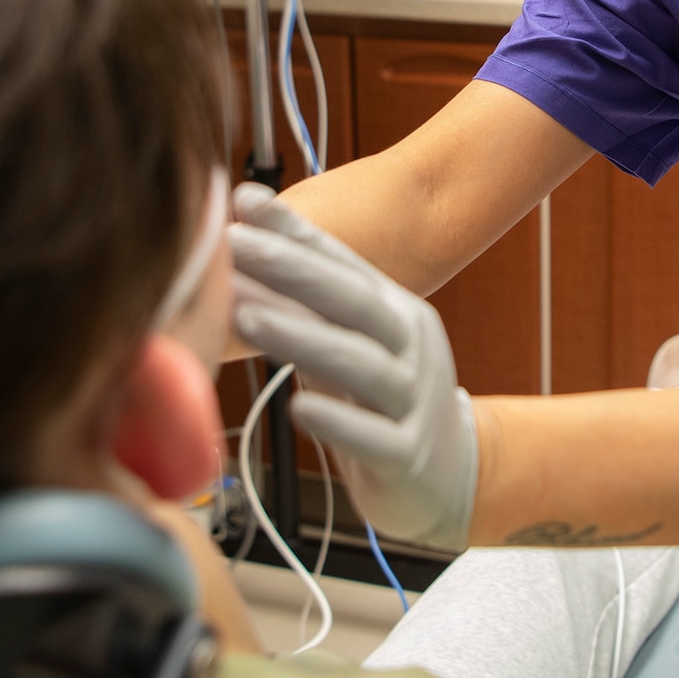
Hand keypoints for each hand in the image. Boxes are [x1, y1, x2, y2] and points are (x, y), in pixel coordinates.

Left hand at [228, 183, 476, 551]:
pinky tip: (298, 410)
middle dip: (289, 268)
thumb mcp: (349, 346)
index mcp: (394, 310)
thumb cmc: (378, 403)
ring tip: (245, 316)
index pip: (340, 261)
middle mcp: (410, 346)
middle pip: (351, 300)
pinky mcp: (409, 456)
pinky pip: (372, 436)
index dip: (293, 230)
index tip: (241, 199)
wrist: (446, 478)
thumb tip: (243, 249)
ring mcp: (414, 400)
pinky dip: (336, 421)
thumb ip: (307, 306)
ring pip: (358, 362)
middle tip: (232, 245)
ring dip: (300, 336)